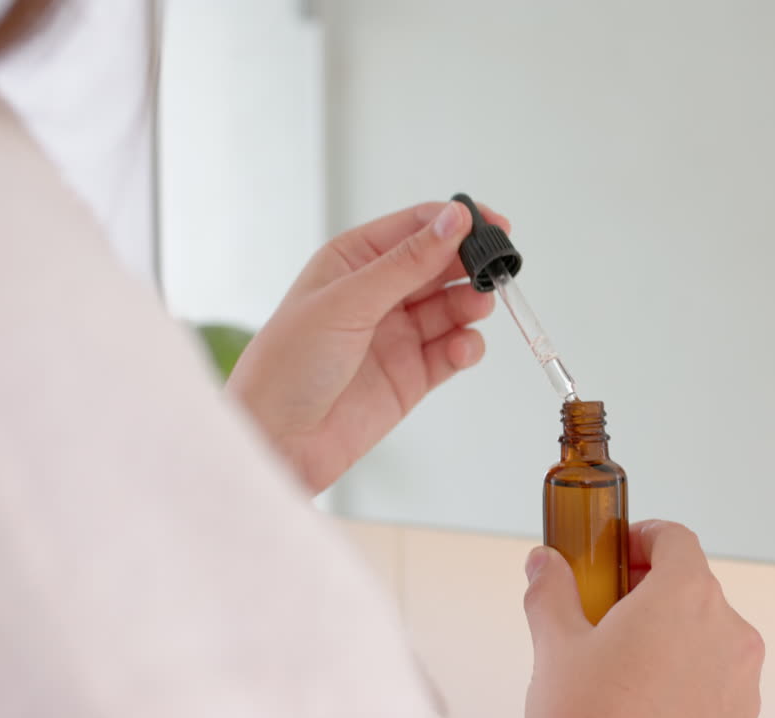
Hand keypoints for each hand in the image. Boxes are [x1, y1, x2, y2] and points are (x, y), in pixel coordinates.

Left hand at [227, 200, 506, 493]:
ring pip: (453, 307)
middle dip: (472, 265)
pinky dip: (466, 347)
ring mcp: (398, 334)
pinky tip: (462, 349)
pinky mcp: (413, 375)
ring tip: (476, 309)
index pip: (417, 227)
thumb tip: (453, 219)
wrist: (277, 442)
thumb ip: (407, 263)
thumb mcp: (348, 302)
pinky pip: (453, 350)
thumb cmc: (288, 365)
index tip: (495, 225)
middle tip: (497, 269)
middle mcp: (379, 293)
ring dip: (472, 305)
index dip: (457, 222)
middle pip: (442, 265)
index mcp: (355, 261)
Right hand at [522, 521, 763, 717]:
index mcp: (685, 596)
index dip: (640, 536)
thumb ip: (552, 592)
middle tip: (602, 609)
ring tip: (617, 662)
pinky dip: (683, 672)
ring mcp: (740, 676)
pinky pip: (713, 674)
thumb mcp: (557, 650)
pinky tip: (640, 698)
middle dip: (645, 590)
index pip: (675, 537)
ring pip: (704, 632)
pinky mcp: (741, 714)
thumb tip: (545, 565)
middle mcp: (726, 630)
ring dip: (666, 633)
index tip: (613, 551)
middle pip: (690, 585)